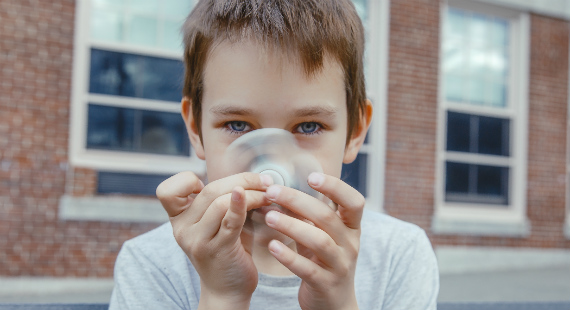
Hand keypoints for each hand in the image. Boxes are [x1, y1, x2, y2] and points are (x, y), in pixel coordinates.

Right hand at [156, 171, 273, 308]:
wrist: (228, 290)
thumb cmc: (226, 251)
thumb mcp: (214, 224)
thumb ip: (219, 201)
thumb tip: (247, 176)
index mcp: (178, 219)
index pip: (167, 190)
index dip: (187, 180)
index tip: (217, 186)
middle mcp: (182, 229)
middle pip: (208, 190)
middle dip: (241, 180)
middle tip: (265, 182)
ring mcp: (197, 240)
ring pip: (219, 201)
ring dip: (251, 193)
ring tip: (268, 196)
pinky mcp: (217, 249)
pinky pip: (230, 220)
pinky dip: (242, 204)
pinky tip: (257, 197)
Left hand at [263, 172, 363, 309]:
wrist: (334, 304)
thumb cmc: (324, 260)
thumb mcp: (323, 235)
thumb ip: (308, 215)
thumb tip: (280, 190)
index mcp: (352, 228)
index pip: (354, 202)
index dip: (336, 187)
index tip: (311, 176)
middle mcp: (350, 244)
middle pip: (327, 217)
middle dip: (297, 201)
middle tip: (272, 192)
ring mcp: (340, 265)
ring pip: (319, 241)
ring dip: (292, 226)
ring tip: (269, 216)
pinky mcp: (326, 284)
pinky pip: (308, 269)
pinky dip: (289, 257)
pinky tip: (272, 247)